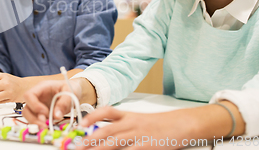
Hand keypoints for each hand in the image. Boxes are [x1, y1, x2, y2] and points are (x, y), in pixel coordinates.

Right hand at [23, 79, 82, 127]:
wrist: (73, 91)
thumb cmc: (70, 89)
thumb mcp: (70, 93)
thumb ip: (64, 103)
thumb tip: (56, 116)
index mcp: (42, 88)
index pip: (29, 95)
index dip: (34, 105)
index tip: (45, 112)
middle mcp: (37, 97)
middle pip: (26, 108)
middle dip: (33, 118)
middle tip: (44, 124)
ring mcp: (38, 105)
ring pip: (29, 115)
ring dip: (35, 123)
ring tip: (46, 127)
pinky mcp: (41, 113)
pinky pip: (36, 120)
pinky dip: (40, 125)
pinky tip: (47, 127)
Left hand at [75, 107, 196, 149]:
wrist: (181, 124)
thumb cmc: (158, 124)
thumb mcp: (138, 119)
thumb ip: (121, 125)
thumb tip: (101, 133)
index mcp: (128, 115)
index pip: (107, 112)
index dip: (92, 116)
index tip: (81, 124)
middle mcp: (131, 123)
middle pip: (107, 130)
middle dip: (90, 139)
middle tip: (77, 146)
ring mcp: (139, 135)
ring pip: (115, 142)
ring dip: (100, 149)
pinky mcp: (148, 146)